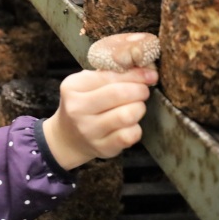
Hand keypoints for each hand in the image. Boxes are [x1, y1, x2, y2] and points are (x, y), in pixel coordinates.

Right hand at [43, 68, 157, 170]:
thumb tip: (147, 71)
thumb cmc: (83, 104)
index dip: (135, 74)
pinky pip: (130, 135)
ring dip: (138, 109)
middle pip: (119, 94)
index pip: (109, 76)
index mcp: (72, 87)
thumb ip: (110, 75)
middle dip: (139, 90)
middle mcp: (77, 109)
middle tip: (143, 91)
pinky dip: (136, 128)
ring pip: (127, 115)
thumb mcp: (86, 85)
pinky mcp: (102, 147)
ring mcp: (88, 130)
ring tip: (135, 107)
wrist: (67, 137)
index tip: (150, 74)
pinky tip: (130, 125)